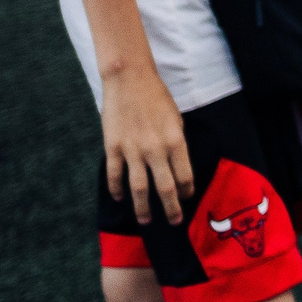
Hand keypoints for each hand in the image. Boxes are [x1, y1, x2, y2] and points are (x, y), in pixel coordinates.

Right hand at [102, 64, 194, 225]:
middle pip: (165, 188)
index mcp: (176, 142)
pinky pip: (115, 175)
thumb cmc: (157, 97)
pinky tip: (119, 197)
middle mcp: (156, 150)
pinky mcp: (113, 147)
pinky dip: (116, 189)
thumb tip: (177, 166)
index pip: (185, 176)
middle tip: (174, 221)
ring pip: (139, 188)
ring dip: (143, 207)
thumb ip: (176, 144)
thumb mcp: (176, 119)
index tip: (187, 199)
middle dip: (171, 208)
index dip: (187, 191)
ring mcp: (132, 150)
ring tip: (145, 220)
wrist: (129, 80)